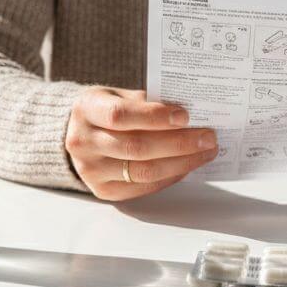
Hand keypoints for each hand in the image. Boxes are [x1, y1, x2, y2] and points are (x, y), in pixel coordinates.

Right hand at [65, 87, 217, 200]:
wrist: (79, 133)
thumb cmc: (108, 109)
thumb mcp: (120, 95)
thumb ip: (148, 103)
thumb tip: (191, 115)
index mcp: (86, 109)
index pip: (120, 115)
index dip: (154, 117)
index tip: (185, 116)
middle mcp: (83, 142)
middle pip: (136, 147)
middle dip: (178, 143)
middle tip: (208, 137)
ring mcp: (91, 170)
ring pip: (143, 171)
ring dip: (181, 162)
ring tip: (205, 152)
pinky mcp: (104, 190)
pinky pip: (143, 187)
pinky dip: (170, 176)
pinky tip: (187, 165)